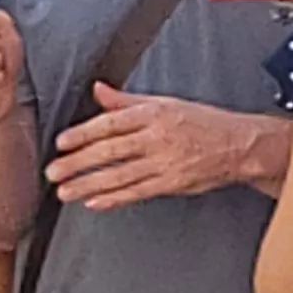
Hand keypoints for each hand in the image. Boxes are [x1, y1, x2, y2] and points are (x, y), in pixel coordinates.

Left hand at [51, 86, 274, 206]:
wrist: (239, 145)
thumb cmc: (201, 122)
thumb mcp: (164, 103)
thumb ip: (126, 101)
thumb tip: (98, 90)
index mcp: (153, 113)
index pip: (111, 123)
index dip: (83, 133)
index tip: (62, 142)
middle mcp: (157, 137)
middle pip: (110, 151)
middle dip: (78, 163)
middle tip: (53, 171)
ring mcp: (165, 162)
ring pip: (120, 175)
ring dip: (89, 184)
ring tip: (65, 191)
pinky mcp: (172, 183)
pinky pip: (138, 192)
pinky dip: (115, 198)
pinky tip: (95, 202)